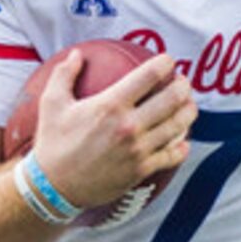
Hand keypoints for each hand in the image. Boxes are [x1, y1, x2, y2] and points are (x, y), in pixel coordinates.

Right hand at [33, 50, 195, 210]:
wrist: (53, 188)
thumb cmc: (52, 143)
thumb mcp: (51, 103)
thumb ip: (64, 74)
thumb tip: (77, 54)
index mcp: (111, 105)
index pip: (149, 76)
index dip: (165, 63)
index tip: (167, 61)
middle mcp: (129, 126)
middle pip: (172, 99)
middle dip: (183, 86)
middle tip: (182, 83)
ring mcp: (138, 150)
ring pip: (178, 126)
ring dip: (189, 112)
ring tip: (189, 106)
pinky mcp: (142, 170)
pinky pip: (172, 155)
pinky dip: (182, 145)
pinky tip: (183, 140)